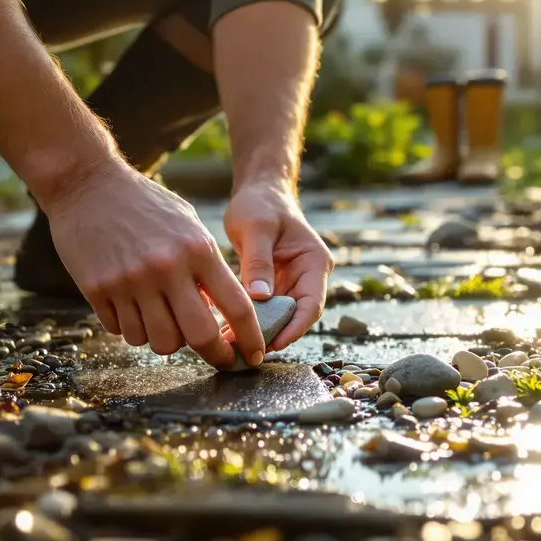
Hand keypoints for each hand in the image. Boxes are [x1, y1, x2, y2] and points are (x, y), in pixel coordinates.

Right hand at [41, 159, 262, 367]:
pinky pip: (122, 331)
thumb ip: (206, 266)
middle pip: (199, 336)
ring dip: (167, 340)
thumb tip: (219, 311)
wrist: (87, 184)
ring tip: (164, 319)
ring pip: (158, 342)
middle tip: (218, 356)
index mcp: (197, 249)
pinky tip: (131, 307)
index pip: (237, 306)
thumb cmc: (145, 203)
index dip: (251, 338)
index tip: (254, 355)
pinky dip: (131, 328)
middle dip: (215, 354)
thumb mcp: (188, 225)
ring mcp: (129, 281)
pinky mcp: (98, 290)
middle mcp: (166, 268)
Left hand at [224, 181, 332, 351]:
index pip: (311, 304)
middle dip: (271, 334)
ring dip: (258, 330)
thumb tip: (260, 297)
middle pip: (294, 316)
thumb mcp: (256, 228)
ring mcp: (291, 282)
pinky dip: (249, 319)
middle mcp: (307, 276)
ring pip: (278, 316)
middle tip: (242, 349)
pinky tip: (226, 328)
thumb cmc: (260, 204)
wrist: (257, 191)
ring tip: (230, 344)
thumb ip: (258, 261)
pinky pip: (264, 308)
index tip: (273, 343)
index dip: (294, 328)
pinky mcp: (273, 284)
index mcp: (314, 262)